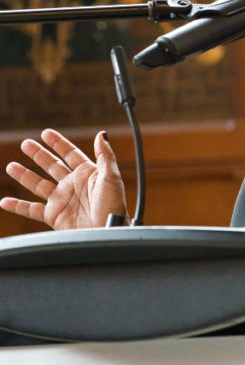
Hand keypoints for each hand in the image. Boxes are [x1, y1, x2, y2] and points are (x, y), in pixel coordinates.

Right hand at [1, 130, 127, 229]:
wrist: (107, 231)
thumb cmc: (113, 206)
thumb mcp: (111, 177)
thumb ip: (105, 155)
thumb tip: (102, 134)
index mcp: (87, 174)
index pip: (70, 154)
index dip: (59, 143)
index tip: (46, 133)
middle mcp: (72, 185)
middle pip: (52, 166)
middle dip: (39, 154)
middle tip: (26, 143)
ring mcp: (62, 200)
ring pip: (38, 184)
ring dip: (24, 175)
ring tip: (11, 166)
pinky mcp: (53, 216)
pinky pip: (31, 210)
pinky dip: (17, 206)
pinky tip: (5, 201)